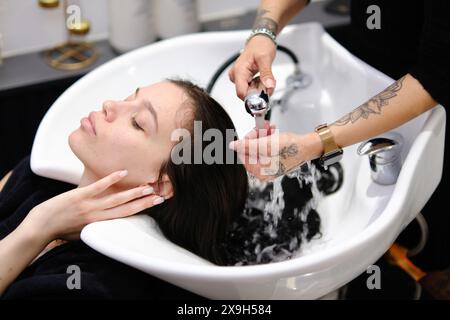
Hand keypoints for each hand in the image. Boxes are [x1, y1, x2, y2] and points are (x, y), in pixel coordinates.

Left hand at [24, 170, 164, 242]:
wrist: (40, 228)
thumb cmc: (60, 231)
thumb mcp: (82, 231)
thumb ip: (95, 224)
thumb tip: (106, 217)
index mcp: (100, 224)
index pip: (126, 215)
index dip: (142, 209)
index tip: (155, 203)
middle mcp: (98, 216)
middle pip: (126, 208)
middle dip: (144, 202)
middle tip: (160, 196)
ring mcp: (89, 205)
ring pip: (116, 199)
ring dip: (133, 192)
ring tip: (147, 187)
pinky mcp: (79, 196)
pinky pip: (98, 187)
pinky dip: (111, 180)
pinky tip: (122, 172)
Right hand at [228, 35, 276, 99]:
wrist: (260, 40)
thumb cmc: (260, 45)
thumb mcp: (265, 59)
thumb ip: (267, 74)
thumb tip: (269, 86)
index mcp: (239, 71)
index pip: (241, 93)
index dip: (253, 98)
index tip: (264, 98)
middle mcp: (236, 75)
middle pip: (246, 93)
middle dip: (259, 92)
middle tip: (269, 84)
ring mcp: (238, 77)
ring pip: (249, 92)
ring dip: (260, 89)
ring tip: (266, 78)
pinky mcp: (242, 79)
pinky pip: (250, 88)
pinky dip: (259, 86)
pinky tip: (262, 79)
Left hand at [229, 125, 321, 180]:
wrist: (308, 147)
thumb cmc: (291, 148)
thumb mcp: (266, 144)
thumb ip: (247, 146)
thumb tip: (233, 146)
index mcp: (260, 172)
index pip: (243, 155)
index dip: (247, 141)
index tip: (253, 132)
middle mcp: (264, 171)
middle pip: (250, 151)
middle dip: (256, 136)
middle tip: (262, 127)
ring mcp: (269, 166)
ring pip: (258, 147)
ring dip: (263, 135)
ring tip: (270, 128)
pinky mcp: (275, 160)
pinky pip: (266, 148)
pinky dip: (268, 139)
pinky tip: (273, 132)